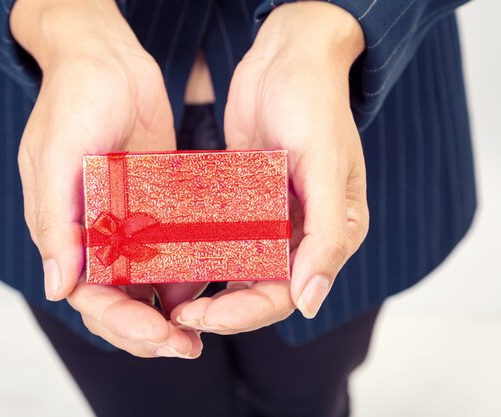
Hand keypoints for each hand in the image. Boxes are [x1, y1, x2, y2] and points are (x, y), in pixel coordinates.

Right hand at [12, 0, 204, 356]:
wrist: (109, 60)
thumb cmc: (74, 99)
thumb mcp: (58, 154)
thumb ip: (55, 221)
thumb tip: (58, 287)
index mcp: (64, 230)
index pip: (89, 296)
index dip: (123, 324)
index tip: (161, 336)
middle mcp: (95, 234)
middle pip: (120, 301)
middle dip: (150, 330)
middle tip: (188, 346)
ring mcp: (126, 222)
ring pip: (145, 283)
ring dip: (170, 312)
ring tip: (200, 331)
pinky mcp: (153, 206)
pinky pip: (169, 249)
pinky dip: (185, 271)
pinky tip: (209, 285)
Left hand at [171, 2, 367, 333]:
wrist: (286, 57)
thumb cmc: (314, 104)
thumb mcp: (325, 166)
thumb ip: (326, 235)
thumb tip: (310, 302)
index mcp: (330, 235)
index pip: (286, 293)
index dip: (244, 313)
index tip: (202, 318)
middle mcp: (301, 234)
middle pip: (258, 290)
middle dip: (220, 310)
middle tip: (177, 316)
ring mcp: (271, 219)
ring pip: (238, 271)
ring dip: (208, 289)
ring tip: (170, 299)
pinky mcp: (245, 202)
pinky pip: (223, 239)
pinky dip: (201, 254)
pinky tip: (171, 261)